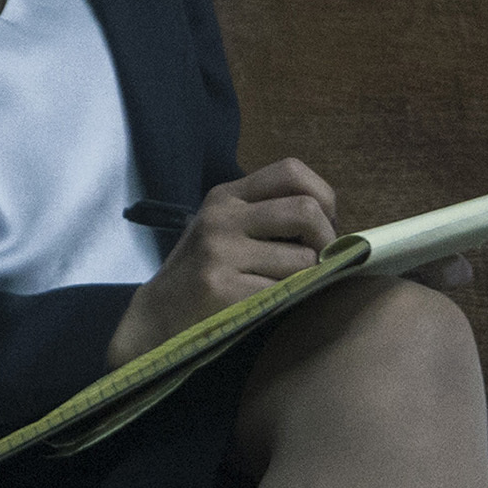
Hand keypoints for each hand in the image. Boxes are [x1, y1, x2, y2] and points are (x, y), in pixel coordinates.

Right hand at [107, 158, 341, 366]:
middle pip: (306, 211)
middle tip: (321, 262)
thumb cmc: (201, 274)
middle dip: (327, 240)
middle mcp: (221, 216)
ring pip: (303, 259)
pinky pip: (283, 292)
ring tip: (288, 287)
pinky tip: (270, 305)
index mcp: (226, 196)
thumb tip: (331, 221)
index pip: (291, 171)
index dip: (322, 197)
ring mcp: (219, 251)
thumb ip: (265, 216)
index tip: (323, 225)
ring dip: (307, 278)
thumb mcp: (224, 230)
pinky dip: (289, 301)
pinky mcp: (221, 288)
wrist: (156, 317)